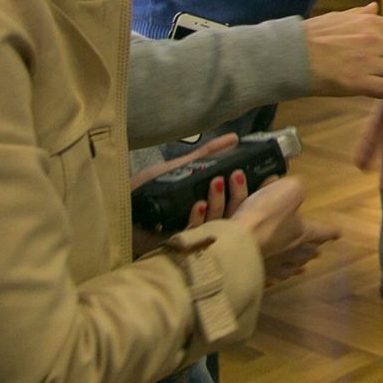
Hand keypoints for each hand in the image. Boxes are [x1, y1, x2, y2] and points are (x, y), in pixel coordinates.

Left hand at [128, 133, 239, 255]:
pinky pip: (194, 235)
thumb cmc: (147, 187)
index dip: (249, 192)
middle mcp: (204, 222)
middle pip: (232, 214)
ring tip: (217, 182)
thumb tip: (233, 138)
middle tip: (237, 175)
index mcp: (209, 206)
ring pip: (217, 224)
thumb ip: (207, 154)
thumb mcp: (181, 167)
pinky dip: (197, 219)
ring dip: (219, 203)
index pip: (239, 203)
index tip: (265, 178)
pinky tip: (197, 204)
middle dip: (238, 195)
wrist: (117, 202)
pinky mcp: (176, 244)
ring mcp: (192, 234)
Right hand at [231, 175, 340, 284]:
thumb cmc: (265, 217)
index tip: (338, 233)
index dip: (331, 231)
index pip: (322, 231)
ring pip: (293, 267)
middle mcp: (293, 252)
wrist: (237, 247)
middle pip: (308, 252)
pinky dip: (279, 276)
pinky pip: (274, 277)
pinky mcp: (259, 274)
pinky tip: (277, 279)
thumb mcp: (288, 191)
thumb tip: (299, 190)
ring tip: (302, 267)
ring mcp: (276, 266)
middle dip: (314, 249)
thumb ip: (297, 188)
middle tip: (319, 251)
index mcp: (303, 233)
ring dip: (299, 265)